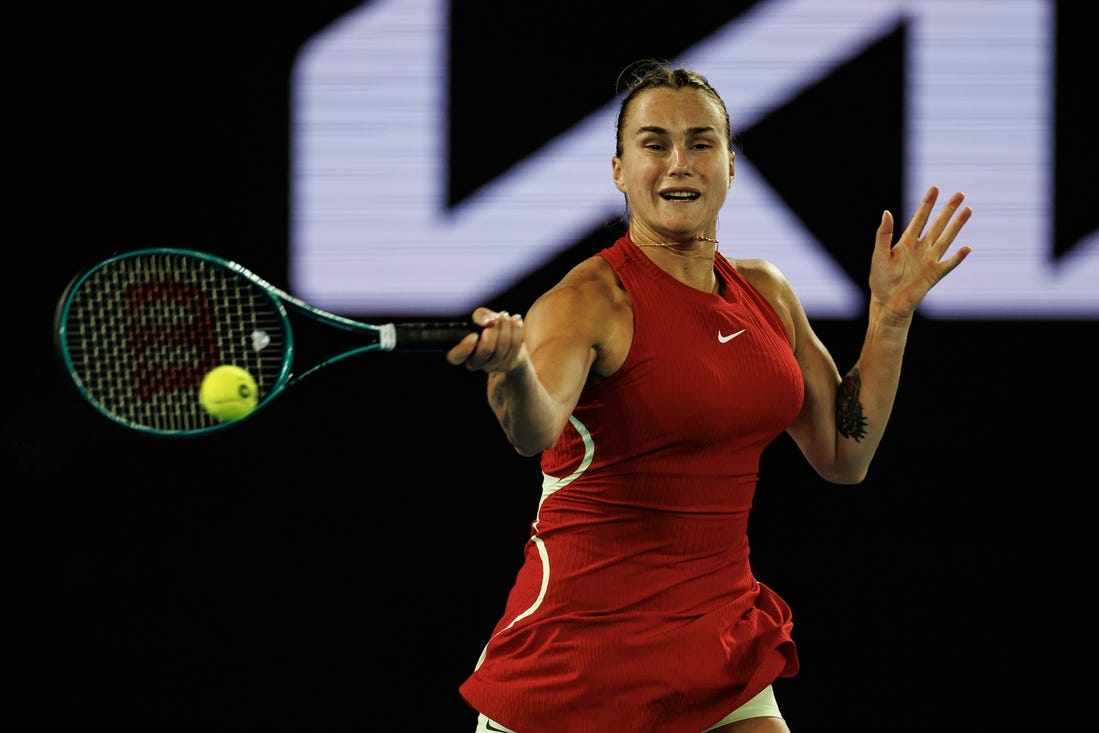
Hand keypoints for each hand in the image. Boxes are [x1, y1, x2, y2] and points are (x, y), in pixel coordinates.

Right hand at [445, 306, 525, 372]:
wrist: (508, 338)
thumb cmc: (489, 327)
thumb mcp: (481, 317)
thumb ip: (480, 315)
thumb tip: (485, 321)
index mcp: (461, 352)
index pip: (456, 357)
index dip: (465, 347)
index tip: (474, 335)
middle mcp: (474, 363)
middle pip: (486, 348)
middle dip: (494, 328)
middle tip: (496, 317)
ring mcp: (491, 366)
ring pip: (503, 345)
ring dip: (506, 325)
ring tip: (506, 316)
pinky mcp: (507, 365)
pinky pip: (515, 345)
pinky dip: (517, 329)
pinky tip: (516, 321)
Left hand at [869, 185, 971, 319]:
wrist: (887, 303)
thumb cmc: (880, 279)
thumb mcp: (879, 254)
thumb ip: (884, 234)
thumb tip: (886, 212)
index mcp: (906, 242)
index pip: (919, 219)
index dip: (927, 204)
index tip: (935, 188)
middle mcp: (921, 249)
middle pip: (937, 225)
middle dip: (948, 210)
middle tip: (960, 194)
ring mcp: (929, 261)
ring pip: (946, 239)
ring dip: (957, 225)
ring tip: (968, 210)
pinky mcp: (934, 275)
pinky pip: (948, 264)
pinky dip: (957, 257)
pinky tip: (966, 248)